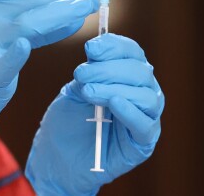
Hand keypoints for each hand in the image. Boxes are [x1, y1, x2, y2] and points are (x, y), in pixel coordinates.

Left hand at [25, 34, 164, 195]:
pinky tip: (113, 103)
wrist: (57, 157)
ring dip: (114, 88)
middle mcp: (142, 93)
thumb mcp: (75, 88)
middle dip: (108, 69)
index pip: (132, 52)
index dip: (114, 46)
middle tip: (80, 74)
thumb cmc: (68, 120)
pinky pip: (145, 125)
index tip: (90, 48)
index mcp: (127, 76)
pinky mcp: (142, 143)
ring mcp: (145, 118)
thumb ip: (89, 71)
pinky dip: (131, 112)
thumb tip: (95, 49)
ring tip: (88, 91)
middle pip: (140, 71)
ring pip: (146, 96)